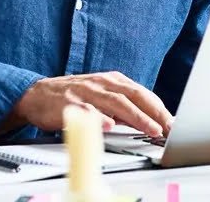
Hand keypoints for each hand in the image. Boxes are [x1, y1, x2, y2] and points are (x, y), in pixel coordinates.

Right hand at [11, 71, 172, 136]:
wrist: (37, 94)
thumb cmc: (74, 96)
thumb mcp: (102, 97)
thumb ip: (124, 107)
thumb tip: (150, 121)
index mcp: (113, 80)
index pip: (142, 93)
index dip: (159, 108)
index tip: (173, 123)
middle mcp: (102, 83)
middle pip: (133, 96)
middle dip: (153, 112)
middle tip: (167, 127)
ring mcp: (86, 92)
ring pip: (115, 103)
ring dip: (135, 116)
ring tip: (149, 128)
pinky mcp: (69, 103)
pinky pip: (87, 110)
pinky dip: (99, 118)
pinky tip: (110, 125)